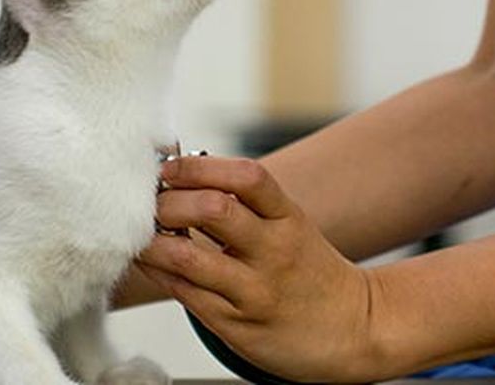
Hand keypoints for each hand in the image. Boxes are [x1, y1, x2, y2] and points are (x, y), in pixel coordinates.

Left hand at [138, 156, 384, 382]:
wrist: (354, 329)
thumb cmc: (309, 271)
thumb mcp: (289, 226)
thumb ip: (245, 204)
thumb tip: (183, 174)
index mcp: (288, 218)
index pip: (247, 176)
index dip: (200, 166)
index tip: (170, 168)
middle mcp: (274, 251)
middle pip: (213, 209)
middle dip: (169, 201)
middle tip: (149, 204)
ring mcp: (255, 291)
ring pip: (187, 257)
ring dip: (152, 240)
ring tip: (140, 233)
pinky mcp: (236, 326)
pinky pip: (184, 293)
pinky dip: (157, 271)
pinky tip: (150, 261)